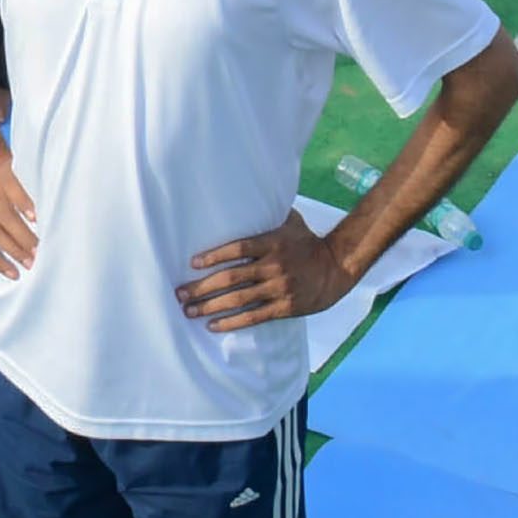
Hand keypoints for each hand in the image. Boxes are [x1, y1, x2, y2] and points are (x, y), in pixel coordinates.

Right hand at [0, 151, 40, 276]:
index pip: (15, 193)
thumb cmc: (11, 175)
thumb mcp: (23, 169)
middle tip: (39, 251)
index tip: (37, 219)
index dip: (25, 205)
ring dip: (13, 251)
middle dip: (23, 237)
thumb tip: (64, 196)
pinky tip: (12, 272)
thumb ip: (37, 182)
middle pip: (6, 219)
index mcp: (6, 181)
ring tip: (29, 264)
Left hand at [176, 211, 355, 331]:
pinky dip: (231, 322)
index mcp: (272, 242)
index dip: (214, 256)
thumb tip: (249, 192)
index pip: (238, 249)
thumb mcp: (291, 222)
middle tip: (180, 293)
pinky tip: (213, 324)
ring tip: (189, 311)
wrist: (336, 268)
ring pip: (238, 299)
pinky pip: (253, 317)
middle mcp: (274, 266)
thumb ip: (269, 213)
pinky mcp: (284, 307)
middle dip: (202, 287)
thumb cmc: (308, 242)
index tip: (192, 264)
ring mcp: (279, 288)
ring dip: (210, 306)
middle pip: (231, 278)